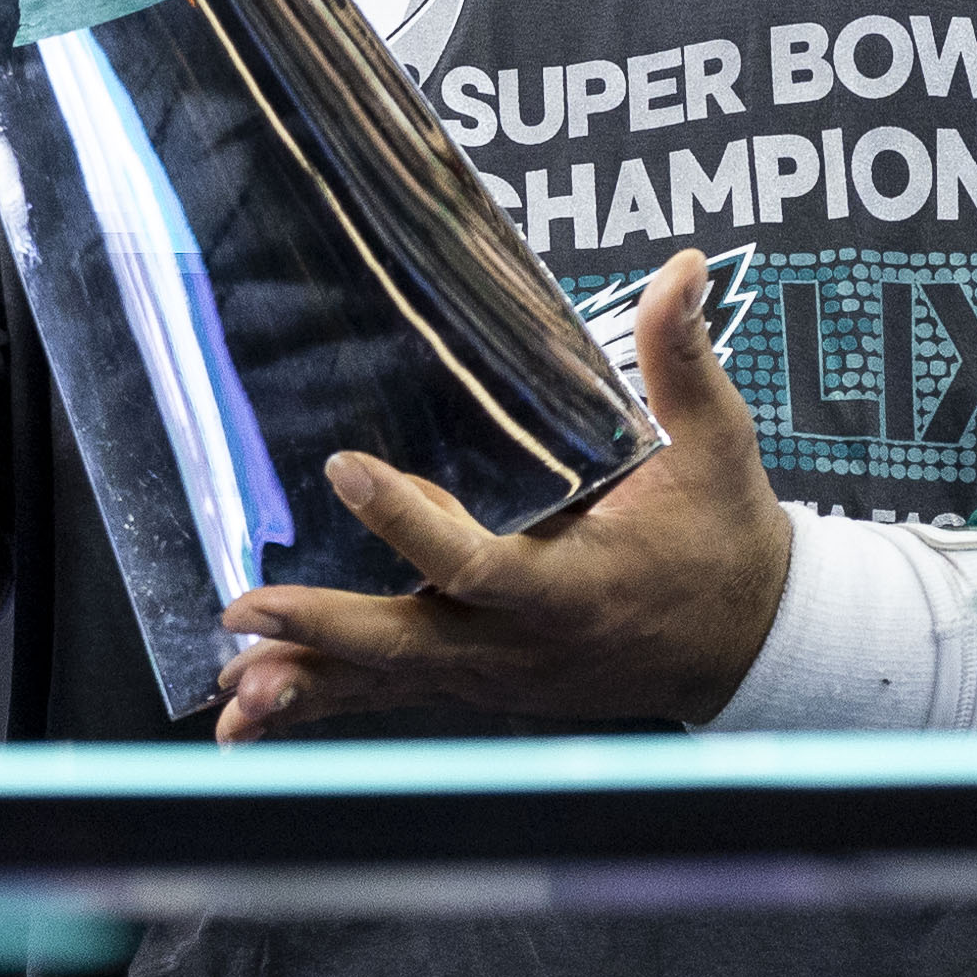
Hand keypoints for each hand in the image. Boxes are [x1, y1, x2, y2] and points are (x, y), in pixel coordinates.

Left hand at [212, 249, 793, 741]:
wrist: (749, 641)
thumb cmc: (724, 536)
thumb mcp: (715, 444)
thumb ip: (682, 358)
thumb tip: (683, 267)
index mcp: (574, 587)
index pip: (478, 562)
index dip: (410, 520)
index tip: (347, 468)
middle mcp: (525, 646)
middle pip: (410, 646)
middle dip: (325, 633)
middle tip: (246, 610)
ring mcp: (500, 677)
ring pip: (392, 685)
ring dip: (309, 687)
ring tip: (228, 692)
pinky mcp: (486, 685)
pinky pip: (397, 697)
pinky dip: (328, 702)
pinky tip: (254, 710)